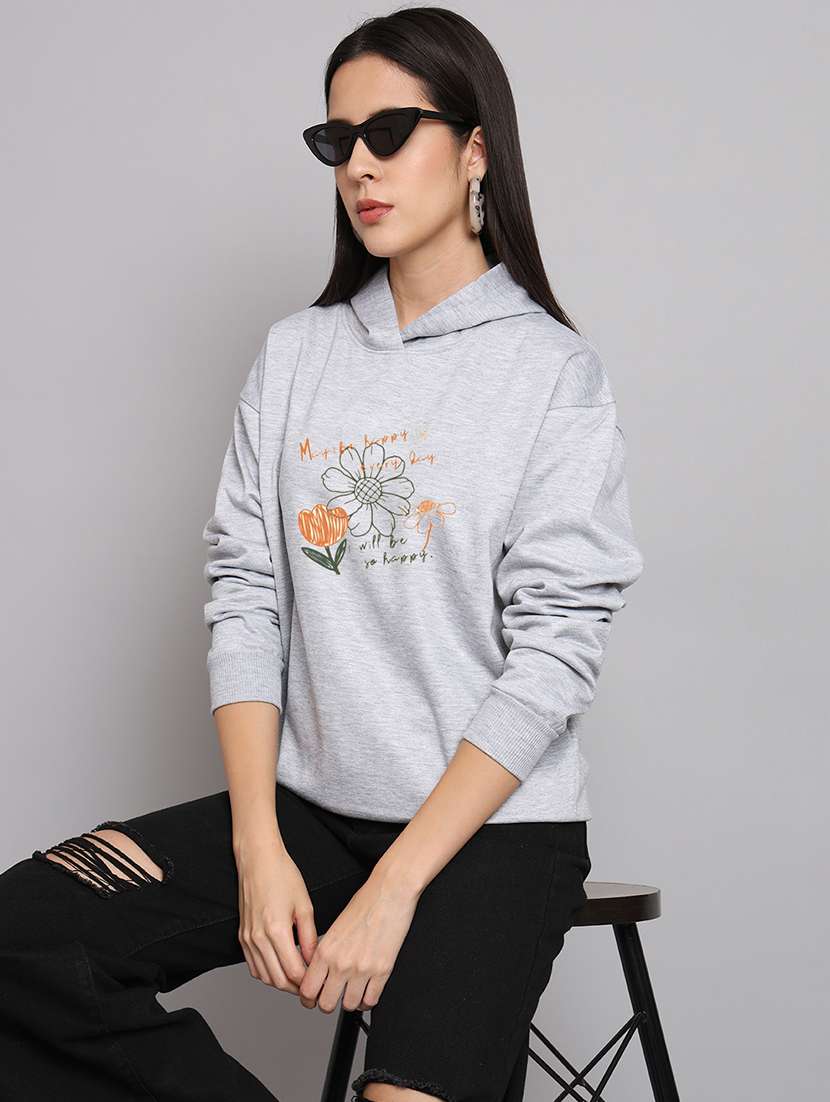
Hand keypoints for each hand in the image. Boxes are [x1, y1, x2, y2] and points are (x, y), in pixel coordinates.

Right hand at [235, 836, 317, 993]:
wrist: (258, 860)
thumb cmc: (282, 875)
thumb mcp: (304, 905)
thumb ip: (310, 937)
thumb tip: (314, 960)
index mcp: (276, 930)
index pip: (293, 972)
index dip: (307, 983)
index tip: (318, 985)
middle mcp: (258, 938)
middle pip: (278, 980)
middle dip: (296, 989)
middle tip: (311, 991)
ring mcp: (248, 938)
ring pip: (264, 976)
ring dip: (281, 983)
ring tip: (298, 982)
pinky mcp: (242, 936)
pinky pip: (253, 966)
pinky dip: (267, 974)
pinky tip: (280, 969)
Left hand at [298, 869, 419, 1012]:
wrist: (391, 891)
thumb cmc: (366, 902)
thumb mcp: (336, 925)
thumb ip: (326, 950)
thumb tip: (320, 970)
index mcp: (326, 950)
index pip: (308, 989)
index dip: (308, 998)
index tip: (312, 999)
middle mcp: (341, 963)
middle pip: (326, 1004)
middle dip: (328, 1003)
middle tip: (332, 997)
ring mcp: (362, 969)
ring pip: (349, 1006)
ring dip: (350, 1001)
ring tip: (352, 992)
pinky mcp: (383, 971)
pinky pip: (371, 1000)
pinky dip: (368, 1000)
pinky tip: (367, 991)